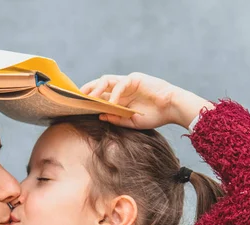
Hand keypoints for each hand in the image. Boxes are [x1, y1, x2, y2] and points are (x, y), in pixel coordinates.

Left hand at [80, 72, 211, 129]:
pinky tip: (112, 103)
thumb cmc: (155, 116)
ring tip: (89, 98)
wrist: (173, 108)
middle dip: (87, 90)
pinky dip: (115, 94)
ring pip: (106, 80)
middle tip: (76, 99)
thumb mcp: (131, 121)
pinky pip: (120, 84)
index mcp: (119, 98)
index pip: (100, 96)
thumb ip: (116, 118)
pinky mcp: (136, 78)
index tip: (77, 106)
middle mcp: (121, 89)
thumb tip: (99, 116)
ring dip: (96, 88)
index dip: (89, 99)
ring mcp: (128, 82)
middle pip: (99, 85)